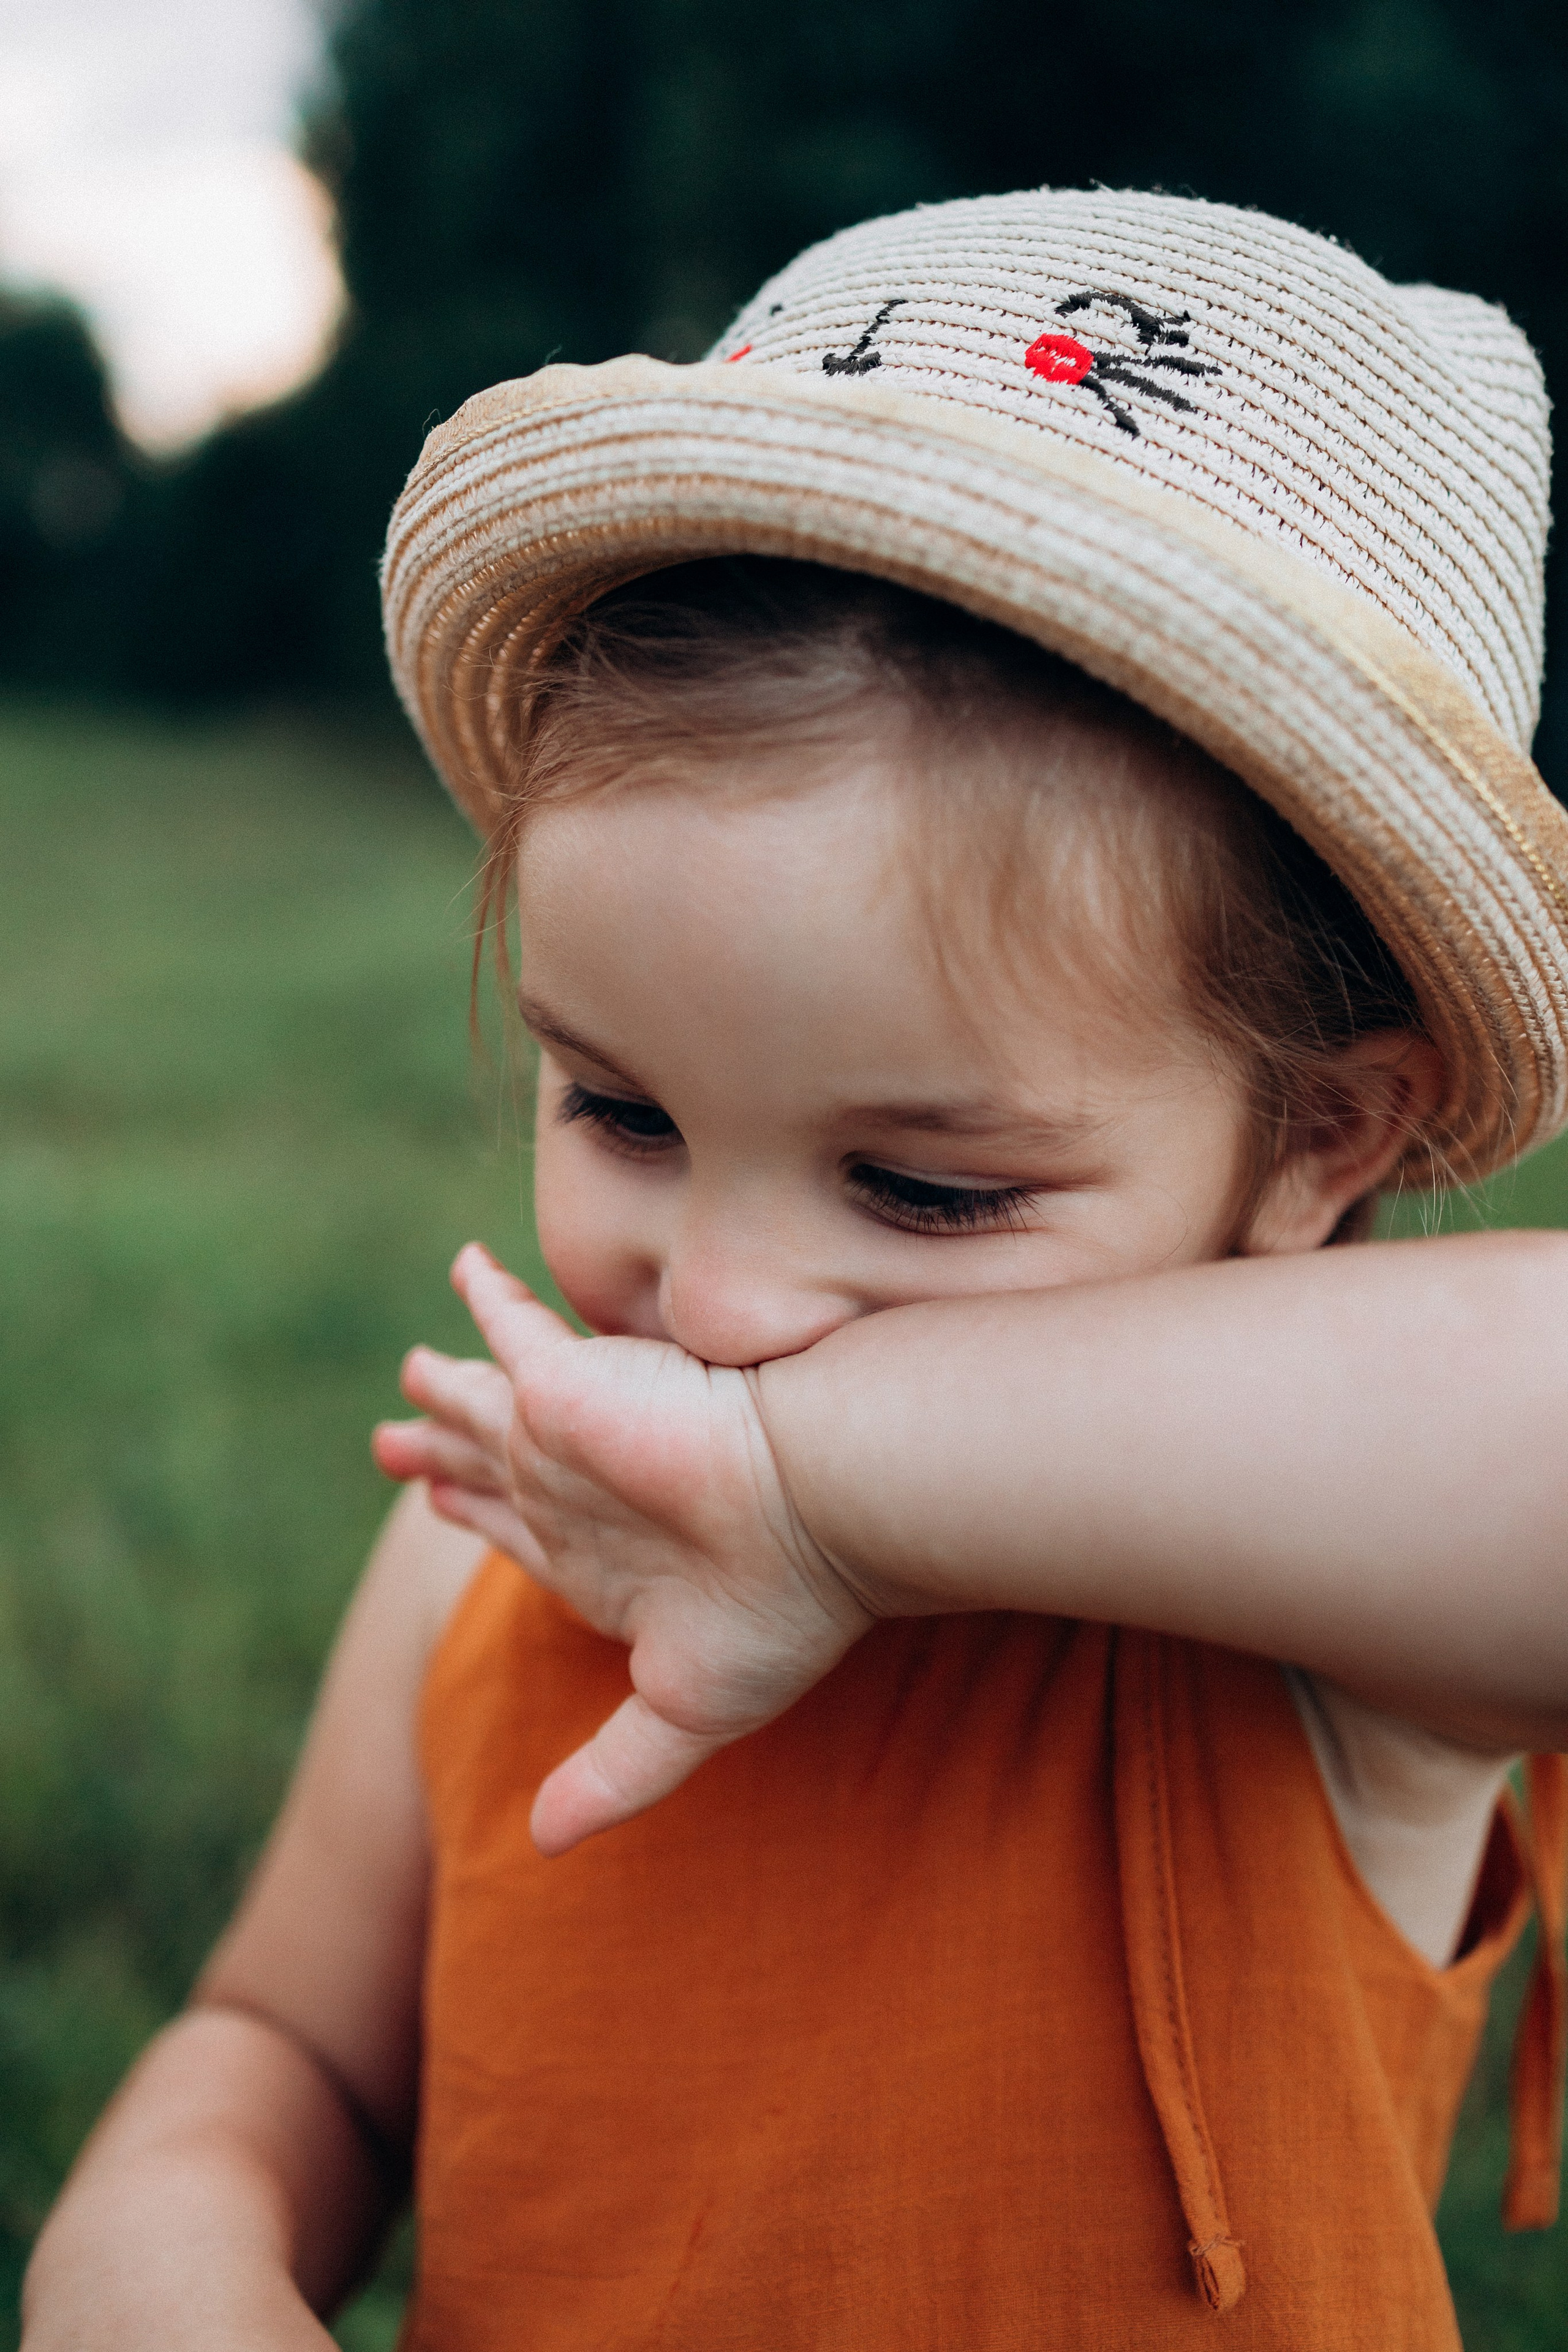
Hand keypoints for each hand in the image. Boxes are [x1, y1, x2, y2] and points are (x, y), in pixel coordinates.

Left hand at [373, 1247, 872, 1853]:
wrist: (823, 1511)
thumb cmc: (775, 1612)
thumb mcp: (680, 1712)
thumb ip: (609, 1773)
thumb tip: (542, 1847)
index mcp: (600, 1561)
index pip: (516, 1534)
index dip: (475, 1519)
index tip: (435, 1504)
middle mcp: (581, 1493)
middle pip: (486, 1469)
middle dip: (438, 1454)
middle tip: (388, 1445)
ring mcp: (572, 1436)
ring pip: (482, 1406)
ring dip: (443, 1393)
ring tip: (408, 1379)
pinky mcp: (569, 1384)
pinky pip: (511, 1332)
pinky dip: (487, 1302)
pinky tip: (466, 1271)